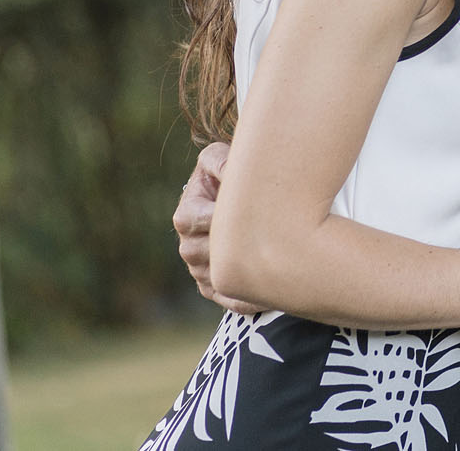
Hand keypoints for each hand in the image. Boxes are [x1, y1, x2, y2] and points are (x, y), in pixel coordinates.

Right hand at [174, 141, 258, 313]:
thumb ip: (220, 161)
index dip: (216, 216)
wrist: (239, 201)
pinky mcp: (214, 288)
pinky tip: (269, 295)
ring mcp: (200, 269)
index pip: (193, 220)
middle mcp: (189, 245)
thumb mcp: (220, 159)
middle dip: (234, 247)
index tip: (243, 210)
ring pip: (219, 277)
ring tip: (273, 265)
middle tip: (266, 242)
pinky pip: (229, 300)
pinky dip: (247, 300)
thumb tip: (228, 172)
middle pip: (206, 253)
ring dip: (243, 274)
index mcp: (186, 215)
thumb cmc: (230, 176)